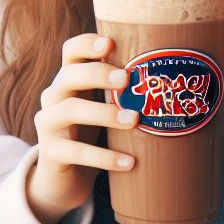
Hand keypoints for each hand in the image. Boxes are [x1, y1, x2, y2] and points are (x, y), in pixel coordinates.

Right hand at [26, 33, 136, 223]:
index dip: (87, 44)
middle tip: (126, 79)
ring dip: (104, 113)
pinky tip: (129, 162)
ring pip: (70, 110)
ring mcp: (48, 125)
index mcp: (69, 81)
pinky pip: (75, 152)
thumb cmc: (93, 136)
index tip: (110, 44)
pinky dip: (104, 157)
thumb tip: (176, 81)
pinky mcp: (50, 153)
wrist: (65, 180)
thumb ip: (124, 94)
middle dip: (97, 73)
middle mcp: (54, 97)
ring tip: (134, 120)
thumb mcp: (105, 109)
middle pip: (68, 75)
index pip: (70, 51)